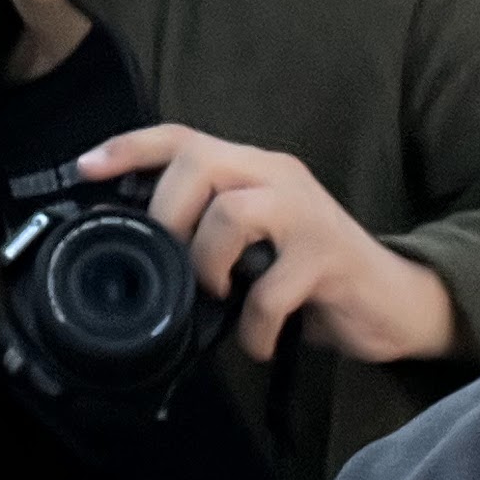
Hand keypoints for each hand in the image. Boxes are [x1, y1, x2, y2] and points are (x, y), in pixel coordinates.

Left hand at [78, 125, 457, 365]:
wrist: (393, 299)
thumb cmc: (311, 273)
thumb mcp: (256, 241)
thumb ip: (211, 230)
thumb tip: (141, 252)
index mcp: (254, 168)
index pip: (183, 137)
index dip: (130, 148)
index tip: (85, 167)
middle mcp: (279, 176)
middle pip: (201, 163)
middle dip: (168, 216)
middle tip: (170, 263)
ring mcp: (307, 213)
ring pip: (232, 214)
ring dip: (207, 265)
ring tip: (217, 299)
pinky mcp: (329, 257)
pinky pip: (270, 289)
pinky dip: (253, 326)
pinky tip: (256, 342)